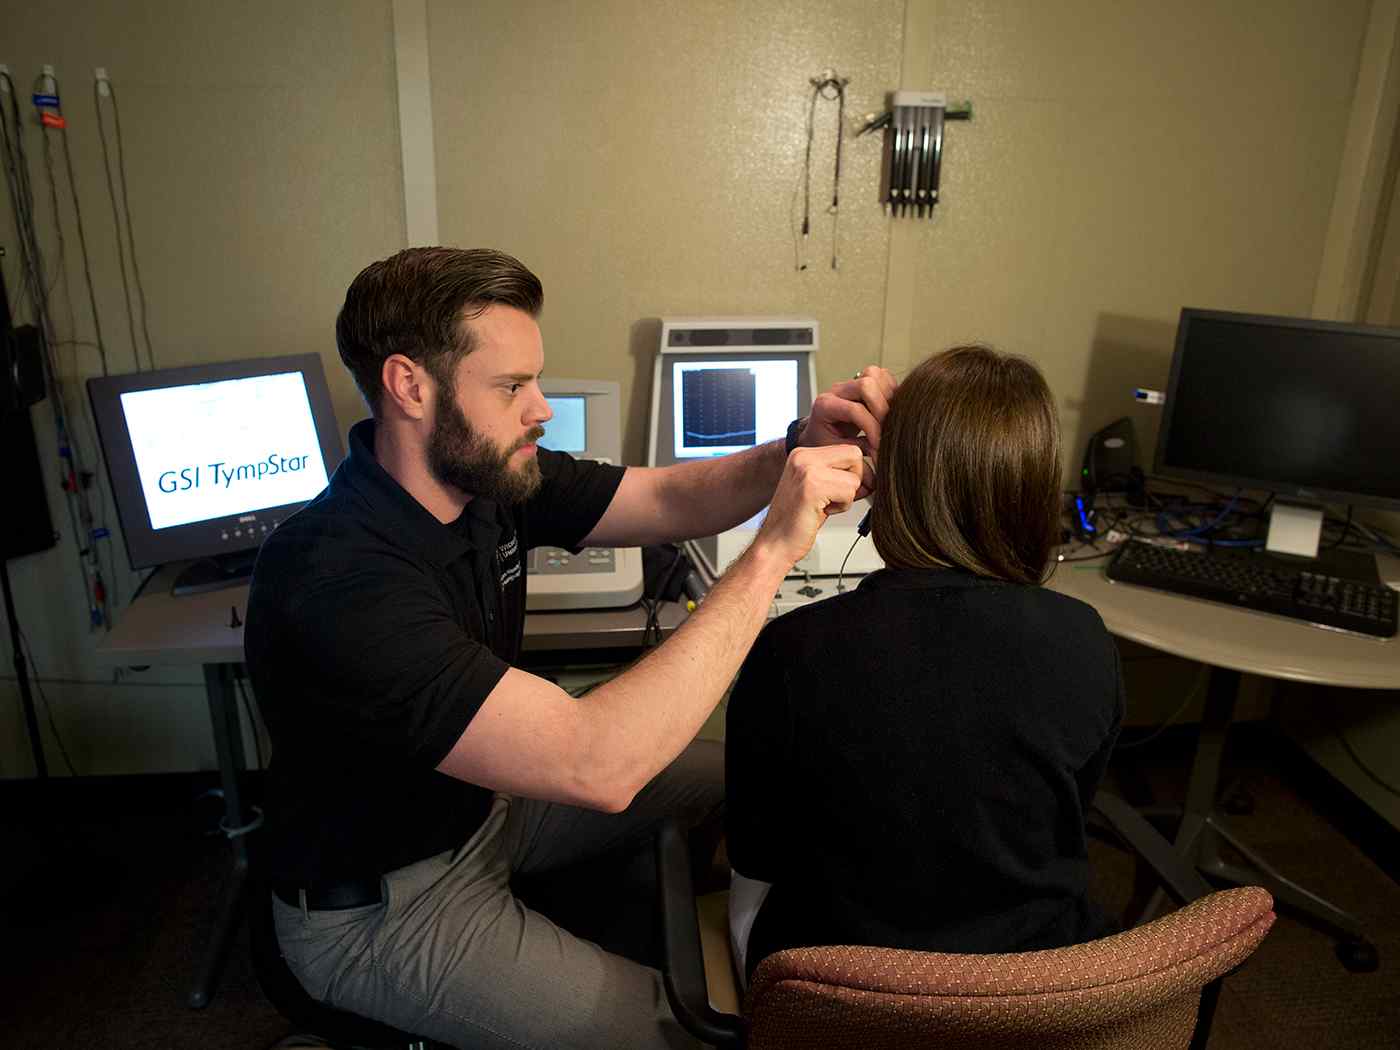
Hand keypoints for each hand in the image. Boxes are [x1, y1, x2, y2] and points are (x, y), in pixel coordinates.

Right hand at [754, 444, 863, 568]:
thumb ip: (840, 475)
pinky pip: (849, 491)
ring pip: (854, 477)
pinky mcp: (812, 486)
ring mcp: (806, 469)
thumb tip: (873, 473)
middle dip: (855, 481)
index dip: (857, 471)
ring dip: (847, 497)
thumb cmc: (797, 520)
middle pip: (854, 455)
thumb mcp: (820, 488)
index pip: (849, 450)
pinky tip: (822, 512)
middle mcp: (803, 457)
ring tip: (825, 506)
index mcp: (803, 454)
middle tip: (838, 499)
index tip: (850, 489)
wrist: (776, 543)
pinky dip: (842, 507)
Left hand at [797, 365, 896, 497]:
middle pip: (867, 384)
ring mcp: (849, 384)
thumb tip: (879, 470)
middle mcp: (836, 390)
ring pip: (875, 375)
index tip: (880, 447)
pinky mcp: (860, 383)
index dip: (873, 429)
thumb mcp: (835, 454)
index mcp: (825, 406)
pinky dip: (891, 391)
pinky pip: (881, 377)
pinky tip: (892, 411)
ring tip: (892, 419)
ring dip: (889, 396)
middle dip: (882, 409)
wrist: (814, 436)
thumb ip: (856, 457)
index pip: (856, 410)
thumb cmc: (822, 448)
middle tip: (888, 430)